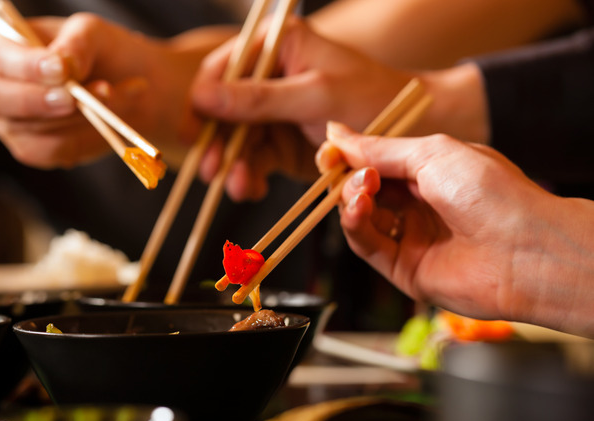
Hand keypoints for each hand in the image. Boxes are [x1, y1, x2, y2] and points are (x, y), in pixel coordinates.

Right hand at [0, 13, 219, 168]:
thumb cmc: (119, 55)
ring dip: (79, 122)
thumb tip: (58, 66)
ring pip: (27, 135)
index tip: (61, 70)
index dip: (20, 66)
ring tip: (124, 98)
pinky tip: (111, 128)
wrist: (149, 92)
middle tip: (82, 98)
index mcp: (0, 46)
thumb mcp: (102, 37)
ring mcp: (14, 124)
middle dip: (42, 103)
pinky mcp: (40, 152)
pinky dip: (86, 144)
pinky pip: (52, 156)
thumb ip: (79, 44)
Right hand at [190, 18, 412, 200]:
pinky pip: (253, 160)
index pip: (221, 70)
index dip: (202, 101)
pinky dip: (250, 176)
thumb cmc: (371, 97)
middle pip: (222, 110)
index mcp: (276, 46)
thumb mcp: (314, 95)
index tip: (193, 133)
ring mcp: (272, 111)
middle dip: (217, 143)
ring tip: (239, 187)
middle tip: (210, 171)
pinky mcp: (279, 142)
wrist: (412, 131)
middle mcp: (268, 76)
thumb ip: (258, 98)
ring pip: (235, 140)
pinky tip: (253, 188)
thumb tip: (202, 97)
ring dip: (233, 166)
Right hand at [319, 123, 593, 335]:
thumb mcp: (431, 153)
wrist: (524, 249)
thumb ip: (379, 148)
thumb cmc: (491, 192)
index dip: (348, 156)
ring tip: (362, 187)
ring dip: (350, 198)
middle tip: (337, 166)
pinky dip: (355, 224)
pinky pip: (365, 245)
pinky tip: (359, 207)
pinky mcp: (402, 268)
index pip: (373, 163)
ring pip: (358, 217)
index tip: (328, 150)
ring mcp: (409, 238)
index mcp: (428, 173)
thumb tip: (336, 133)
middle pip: (361, 190)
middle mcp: (416, 205)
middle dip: (346, 176)